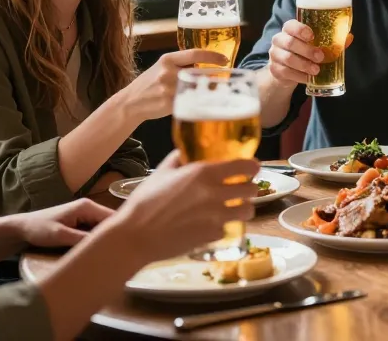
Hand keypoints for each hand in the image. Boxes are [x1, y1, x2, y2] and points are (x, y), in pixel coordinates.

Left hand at [9, 198, 115, 250]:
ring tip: (110, 255)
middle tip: (119, 254)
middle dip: (113, 236)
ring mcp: (85, 215)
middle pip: (109, 223)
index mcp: (87, 207)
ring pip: (102, 228)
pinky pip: (94, 231)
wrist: (21, 228)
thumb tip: (103, 244)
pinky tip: (97, 252)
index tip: (126, 247)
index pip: (112, 218)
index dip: (120, 231)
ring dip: (103, 239)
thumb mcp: (60, 236)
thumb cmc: (39, 229)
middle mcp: (89, 208)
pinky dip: (96, 240)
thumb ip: (82, 239)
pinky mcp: (80, 223)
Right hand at [114, 150, 260, 262]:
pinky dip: (223, 226)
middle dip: (249, 188)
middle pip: (252, 190)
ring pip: (247, 211)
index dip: (252, 166)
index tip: (251, 167)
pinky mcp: (212, 236)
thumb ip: (179, 159)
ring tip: (234, 208)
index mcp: (204, 173)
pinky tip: (212, 224)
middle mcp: (215, 194)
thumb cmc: (145, 201)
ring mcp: (216, 217)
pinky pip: (228, 228)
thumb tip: (188, 150)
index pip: (244, 166)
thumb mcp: (161, 172)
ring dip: (243, 208)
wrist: (135, 236)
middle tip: (241, 189)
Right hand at [120, 48, 228, 122]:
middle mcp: (167, 72)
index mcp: (167, 59)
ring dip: (206, 91)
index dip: (213, 56)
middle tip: (222, 79)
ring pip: (196, 88)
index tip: (225, 59)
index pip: (195, 53)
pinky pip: (190, 102)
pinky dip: (198, 102)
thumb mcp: (162, 67)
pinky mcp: (169, 104)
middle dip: (212, 77)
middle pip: (199, 72)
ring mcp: (168, 89)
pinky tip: (200, 103)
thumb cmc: (149, 84)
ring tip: (211, 93)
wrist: (130, 102)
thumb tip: (207, 65)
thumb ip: (181, 64)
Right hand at [265, 19, 352, 85]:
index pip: (290, 25)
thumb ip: (330, 40)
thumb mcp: (313, 44)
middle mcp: (279, 40)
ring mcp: (275, 55)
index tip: (312, 36)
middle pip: (290, 42)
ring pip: (288, 58)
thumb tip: (349, 37)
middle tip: (321, 57)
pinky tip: (308, 78)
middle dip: (307, 50)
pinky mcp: (275, 69)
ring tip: (316, 70)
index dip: (300, 29)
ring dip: (304, 65)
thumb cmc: (302, 52)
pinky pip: (286, 72)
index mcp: (289, 30)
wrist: (284, 70)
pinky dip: (299, 76)